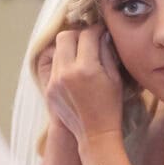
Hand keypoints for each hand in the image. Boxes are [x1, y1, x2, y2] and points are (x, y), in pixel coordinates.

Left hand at [44, 25, 123, 143]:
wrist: (95, 134)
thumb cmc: (110, 106)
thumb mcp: (115, 78)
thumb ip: (106, 53)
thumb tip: (101, 34)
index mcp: (86, 68)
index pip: (87, 35)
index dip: (96, 30)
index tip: (101, 31)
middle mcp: (66, 72)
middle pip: (64, 36)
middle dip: (78, 34)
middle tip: (88, 40)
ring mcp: (54, 81)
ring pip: (57, 50)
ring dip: (69, 48)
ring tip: (81, 55)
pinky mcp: (48, 89)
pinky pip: (53, 66)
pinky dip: (63, 63)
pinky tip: (75, 71)